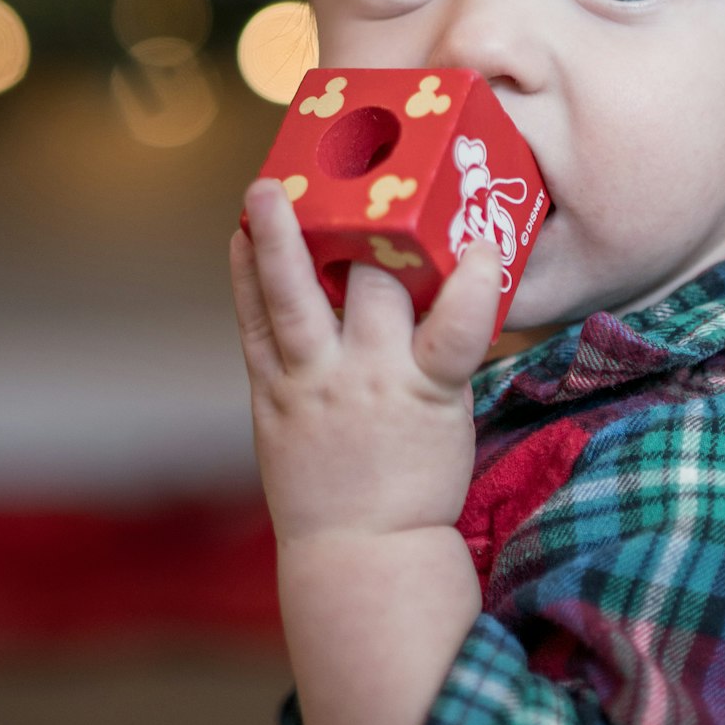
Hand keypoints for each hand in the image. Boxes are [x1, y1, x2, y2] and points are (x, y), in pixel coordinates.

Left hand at [229, 179, 504, 550]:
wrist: (362, 552)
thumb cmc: (418, 476)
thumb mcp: (452, 412)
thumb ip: (445, 345)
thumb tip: (452, 268)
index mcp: (429, 389)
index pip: (460, 328)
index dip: (475, 283)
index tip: (482, 244)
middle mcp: (369, 381)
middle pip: (373, 290)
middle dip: (372, 230)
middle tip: (363, 172)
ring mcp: (313, 387)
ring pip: (295, 301)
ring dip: (280, 239)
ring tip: (267, 187)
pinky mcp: (272, 396)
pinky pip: (256, 327)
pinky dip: (249, 278)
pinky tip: (242, 235)